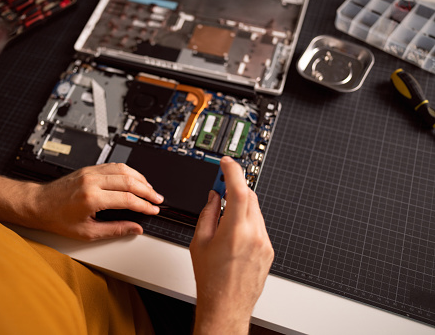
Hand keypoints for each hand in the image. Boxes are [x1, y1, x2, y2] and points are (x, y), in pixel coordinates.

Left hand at [32, 163, 163, 240]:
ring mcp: (90, 172)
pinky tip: (135, 179)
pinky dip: (129, 172)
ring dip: (140, 179)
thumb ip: (115, 230)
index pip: (127, 199)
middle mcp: (92, 181)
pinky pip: (114, 166)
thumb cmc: (57, 219)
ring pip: (124, 169)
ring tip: (150, 189)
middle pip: (129, 181)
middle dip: (147, 191)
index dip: (144, 206)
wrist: (38, 204)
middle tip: (157, 199)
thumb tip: (134, 228)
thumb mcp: (87, 232)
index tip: (153, 210)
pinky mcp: (89, 169)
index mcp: (92, 198)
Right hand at [190, 156, 273, 334]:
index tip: (227, 163)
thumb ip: (208, 214)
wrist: (227, 305)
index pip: (239, 190)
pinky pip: (259, 226)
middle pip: (250, 197)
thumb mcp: (199, 243)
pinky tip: (234, 234)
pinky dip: (247, 221)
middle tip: (220, 188)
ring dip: (241, 206)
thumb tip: (214, 197)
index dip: (233, 172)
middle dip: (235, 189)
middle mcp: (255, 235)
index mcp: (235, 231)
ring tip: (224, 219)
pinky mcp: (269, 250)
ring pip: (255, 211)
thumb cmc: (211, 280)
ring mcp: (265, 243)